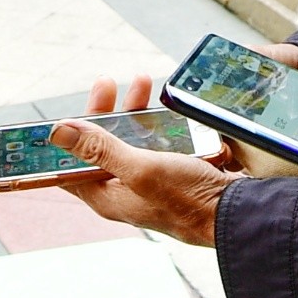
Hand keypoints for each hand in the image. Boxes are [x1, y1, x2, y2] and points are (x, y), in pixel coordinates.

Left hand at [51, 68, 272, 247]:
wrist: (239, 214)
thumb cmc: (189, 199)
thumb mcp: (140, 168)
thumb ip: (100, 149)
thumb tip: (57, 131)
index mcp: (107, 196)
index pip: (69, 167)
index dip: (66, 139)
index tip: (66, 109)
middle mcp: (125, 192)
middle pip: (103, 148)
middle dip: (105, 113)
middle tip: (109, 83)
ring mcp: (150, 184)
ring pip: (133, 142)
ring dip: (134, 113)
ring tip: (144, 83)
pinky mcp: (174, 176)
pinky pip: (159, 146)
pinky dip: (159, 125)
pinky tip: (167, 107)